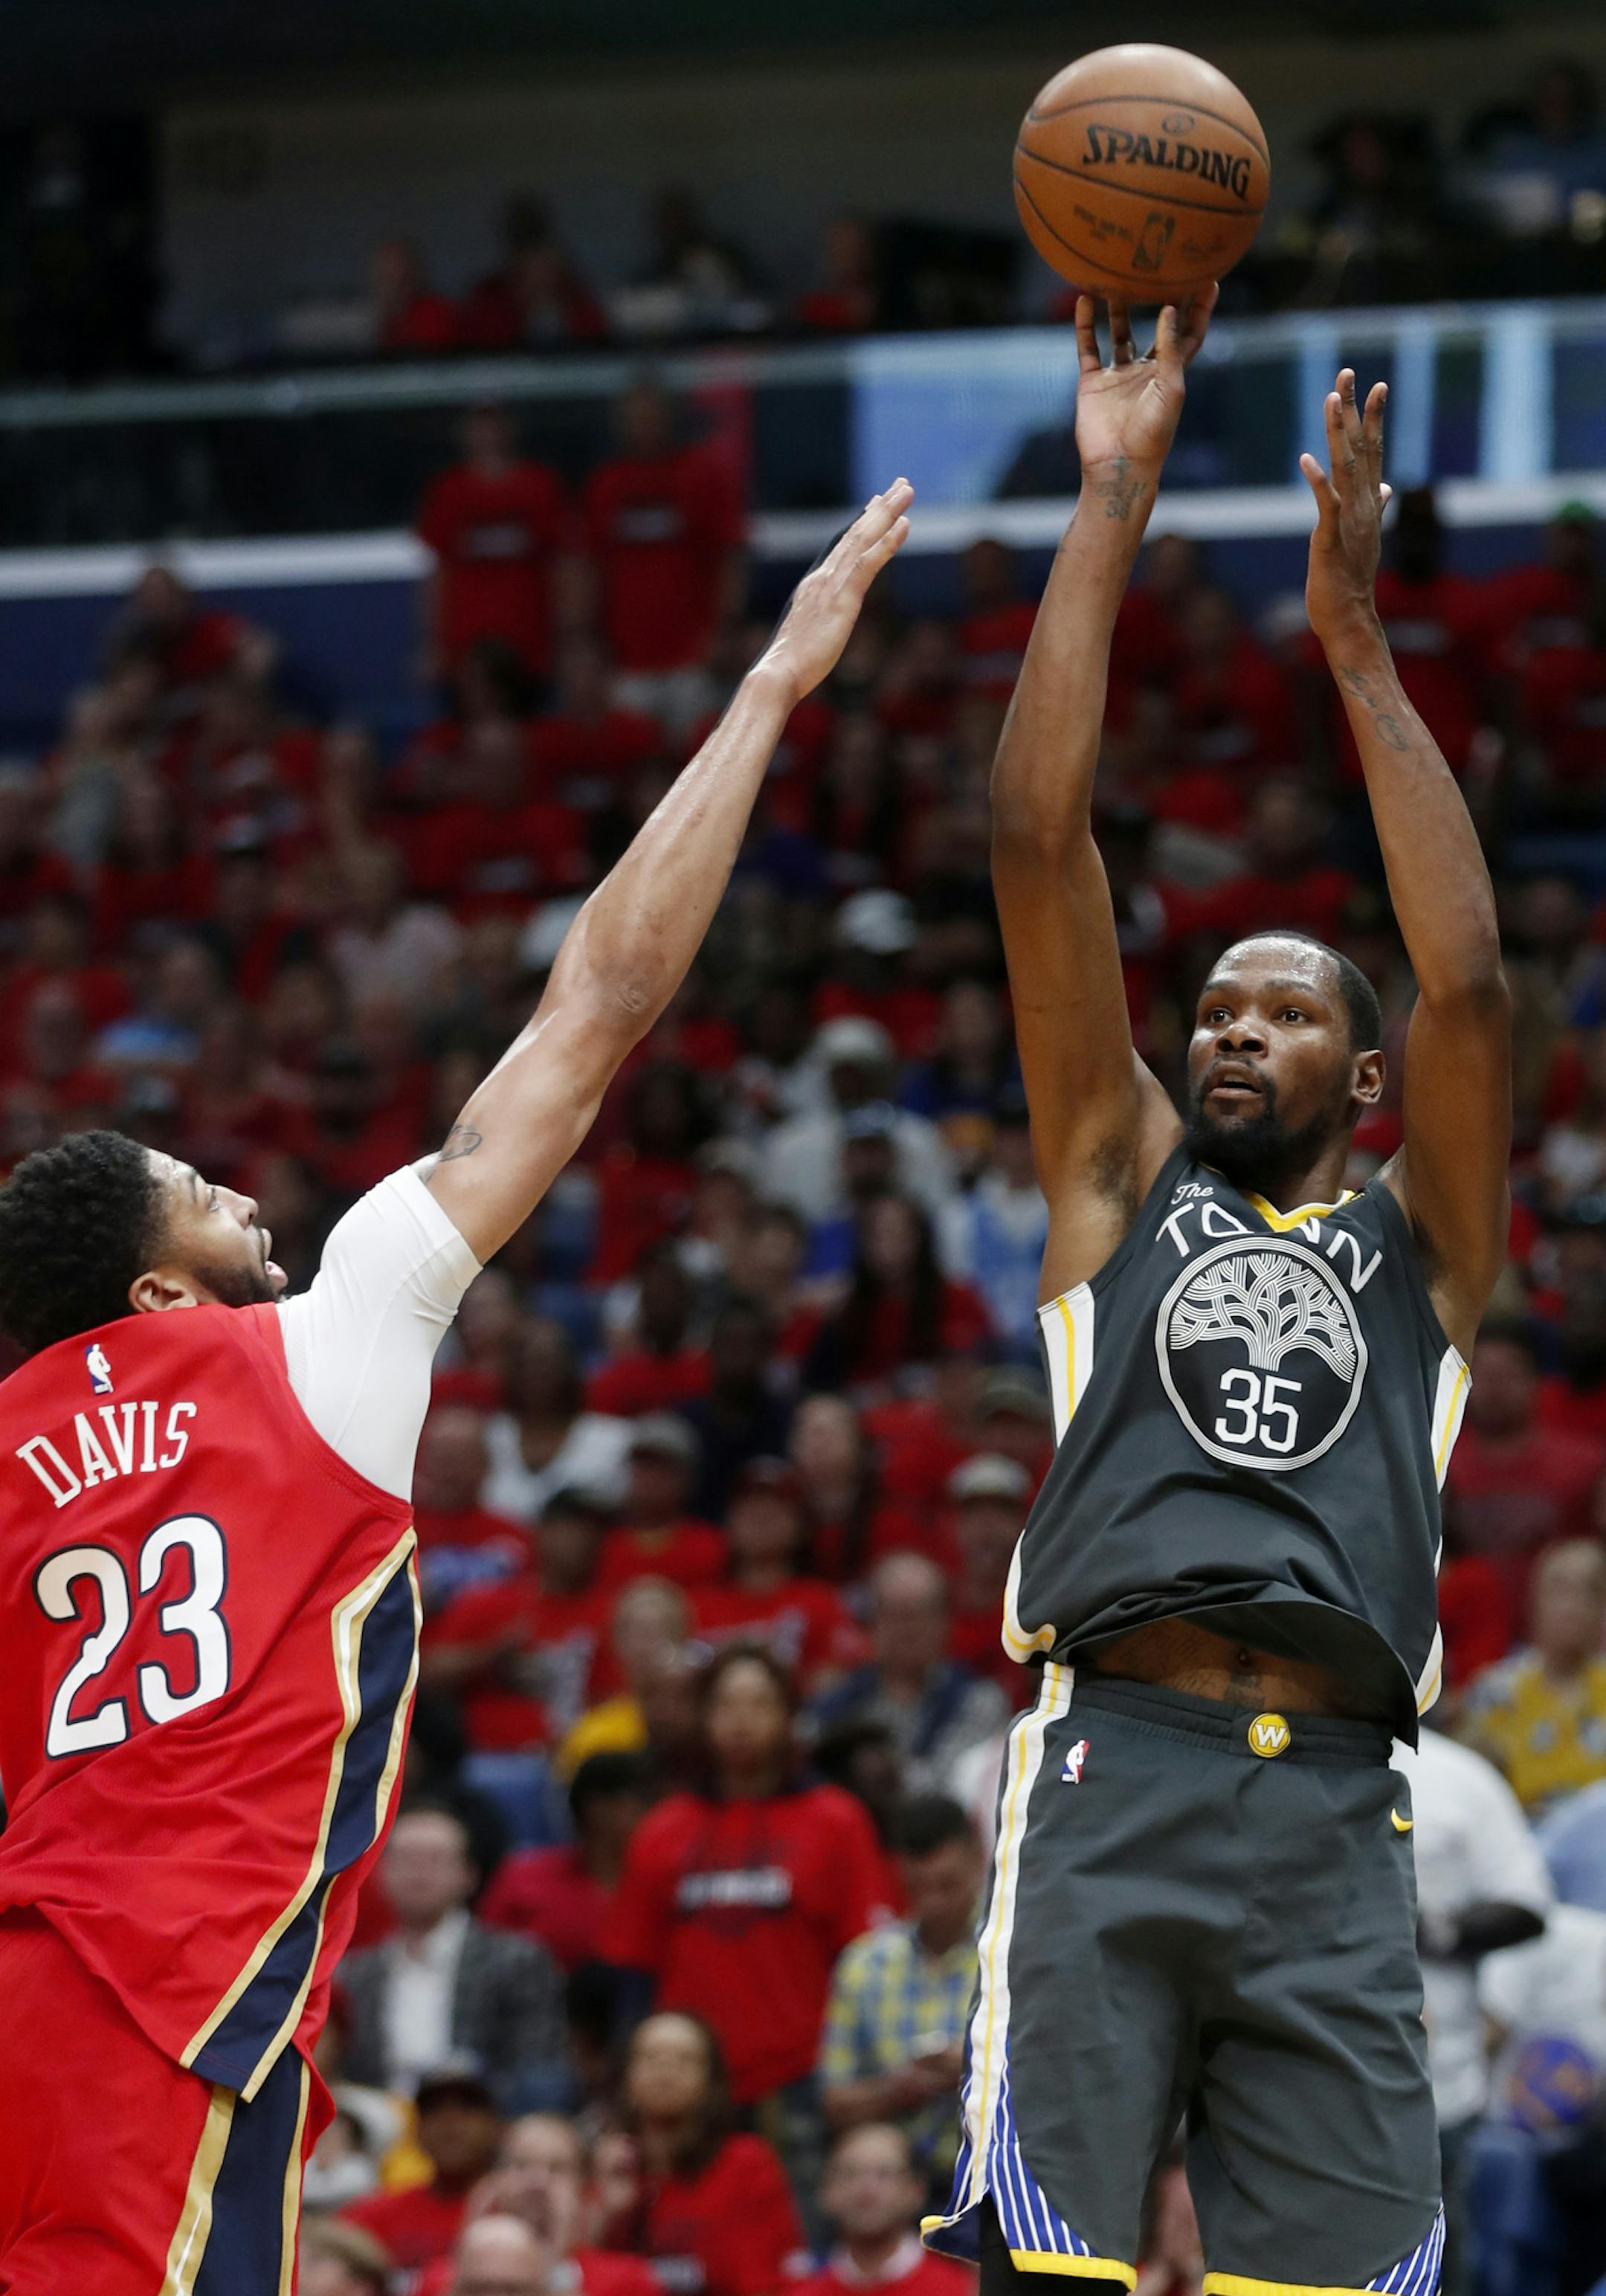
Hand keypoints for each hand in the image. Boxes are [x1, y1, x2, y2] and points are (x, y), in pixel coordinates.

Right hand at [758, 480, 913, 705]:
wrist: (777, 674)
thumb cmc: (790, 666)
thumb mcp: (808, 637)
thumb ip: (819, 624)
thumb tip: (823, 629)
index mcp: (815, 586)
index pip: (842, 547)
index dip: (861, 523)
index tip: (876, 504)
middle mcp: (822, 577)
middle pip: (855, 534)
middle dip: (880, 507)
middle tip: (901, 485)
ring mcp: (831, 585)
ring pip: (863, 539)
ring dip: (887, 512)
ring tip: (907, 490)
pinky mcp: (842, 599)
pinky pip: (868, 563)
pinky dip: (886, 542)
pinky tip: (904, 524)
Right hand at [1072, 287, 1217, 496]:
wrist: (1118, 465)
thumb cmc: (1153, 433)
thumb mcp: (1170, 388)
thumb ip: (1170, 349)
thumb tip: (1169, 309)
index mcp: (1171, 373)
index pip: (1189, 334)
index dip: (1199, 309)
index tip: (1207, 279)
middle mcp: (1146, 371)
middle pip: (1154, 327)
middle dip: (1158, 299)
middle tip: (1159, 267)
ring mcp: (1118, 375)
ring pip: (1119, 332)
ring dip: (1118, 307)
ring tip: (1117, 276)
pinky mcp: (1093, 382)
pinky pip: (1089, 347)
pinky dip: (1085, 324)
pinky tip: (1086, 300)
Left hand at [1300, 368, 1392, 648]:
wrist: (1350, 617)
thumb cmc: (1351, 579)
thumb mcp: (1365, 536)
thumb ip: (1376, 507)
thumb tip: (1387, 487)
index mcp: (1369, 502)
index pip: (1374, 450)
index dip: (1374, 417)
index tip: (1376, 385)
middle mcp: (1363, 505)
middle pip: (1360, 448)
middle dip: (1354, 409)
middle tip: (1348, 372)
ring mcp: (1349, 520)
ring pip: (1345, 467)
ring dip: (1338, 432)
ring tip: (1331, 399)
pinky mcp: (1331, 539)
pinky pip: (1326, 505)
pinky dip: (1318, 482)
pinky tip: (1306, 460)